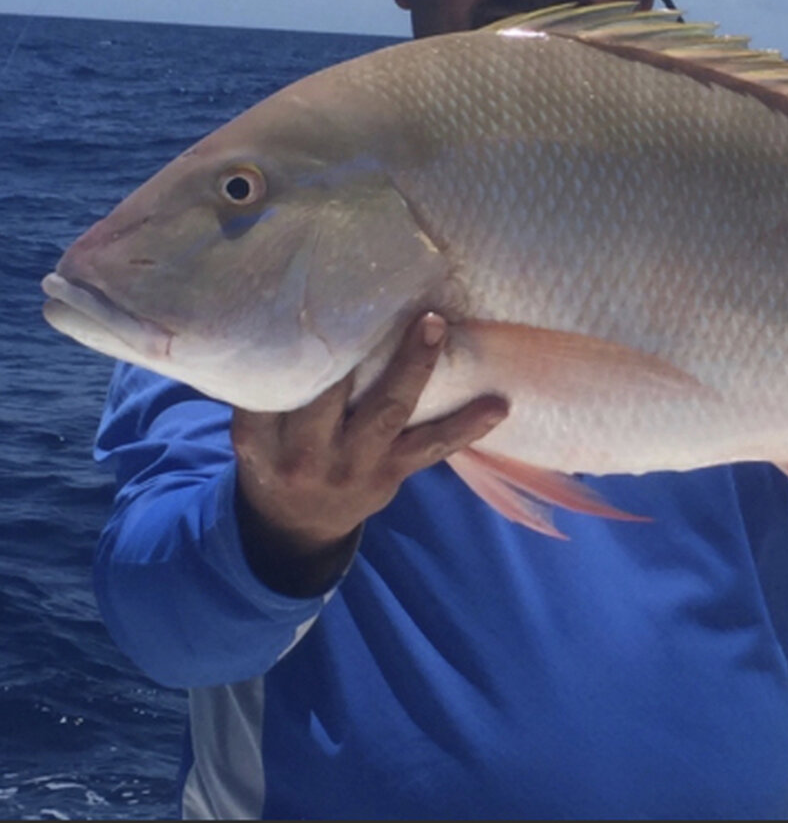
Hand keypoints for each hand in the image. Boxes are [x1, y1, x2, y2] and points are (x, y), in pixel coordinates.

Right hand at [232, 311, 508, 595]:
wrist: (295, 526)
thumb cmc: (275, 455)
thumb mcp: (254, 430)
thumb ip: (271, 388)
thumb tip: (292, 317)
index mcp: (260, 438)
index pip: (277, 384)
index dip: (298, 342)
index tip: (320, 296)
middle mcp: (306, 453)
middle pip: (332, 393)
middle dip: (359, 344)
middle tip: (380, 296)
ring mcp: (354, 465)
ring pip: (388, 411)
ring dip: (416, 366)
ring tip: (437, 327)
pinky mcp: (391, 473)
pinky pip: (432, 448)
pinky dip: (467, 426)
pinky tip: (498, 405)